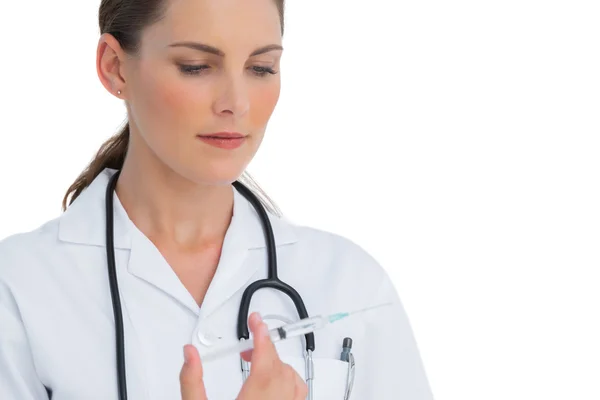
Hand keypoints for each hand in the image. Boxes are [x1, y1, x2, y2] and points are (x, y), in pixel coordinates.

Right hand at [179, 312, 306, 399]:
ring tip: (258, 364)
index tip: (256, 321)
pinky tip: (273, 382)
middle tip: (247, 345)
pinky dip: (289, 381)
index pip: (265, 361)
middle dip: (265, 350)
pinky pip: (300, 393)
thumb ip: (192, 381)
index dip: (261, 337)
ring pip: (293, 379)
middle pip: (279, 368)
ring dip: (277, 366)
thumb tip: (190, 353)